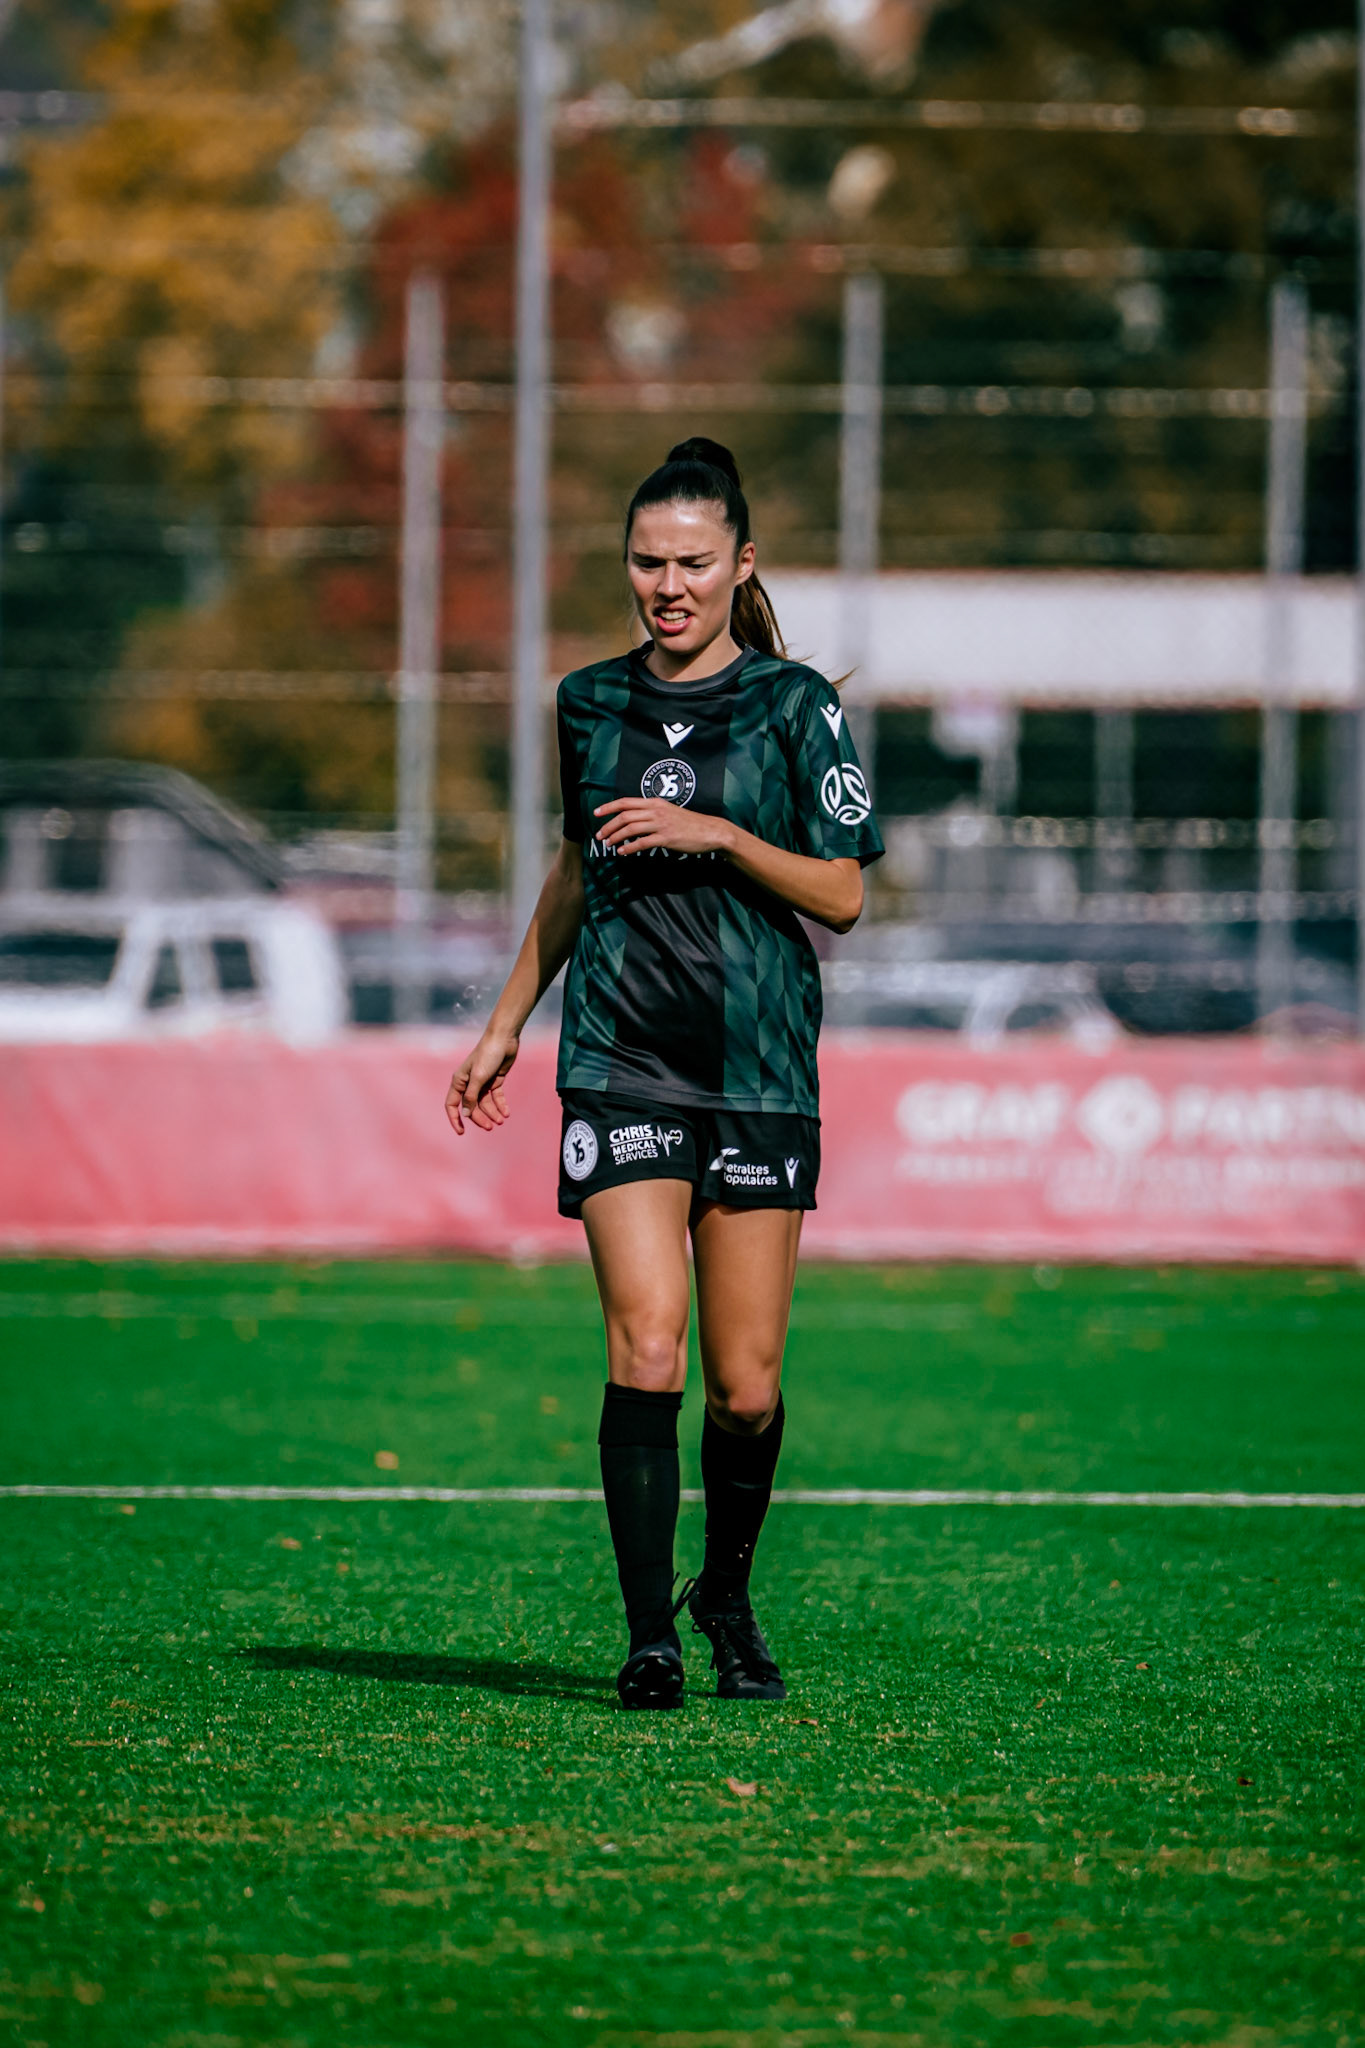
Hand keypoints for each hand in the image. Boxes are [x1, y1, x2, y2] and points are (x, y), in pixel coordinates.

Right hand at [445, 1029, 518, 1134]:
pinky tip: (507, 1113)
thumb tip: (465, 1114)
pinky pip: (496, 1097)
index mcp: (459, 1081)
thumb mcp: (478, 1078)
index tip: (461, 1132)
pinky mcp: (495, 1080)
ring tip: (502, 1121)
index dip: (455, 1119)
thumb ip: (471, 1097)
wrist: (504, 1039)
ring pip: (485, 1104)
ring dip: (492, 1113)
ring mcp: (482, 1082)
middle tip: (491, 1127)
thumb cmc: (488, 1055)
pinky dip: (501, 1105)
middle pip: (471, 1107)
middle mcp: (469, 1083)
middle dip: (480, 1118)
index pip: (452, 1105)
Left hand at [594, 797, 735, 856]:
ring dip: (616, 837)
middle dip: (608, 826)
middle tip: (599, 836)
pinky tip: (623, 853)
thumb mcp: (668, 812)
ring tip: (608, 845)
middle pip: (625, 816)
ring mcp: (661, 824)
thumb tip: (633, 820)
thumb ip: (651, 813)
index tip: (596, 813)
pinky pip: (643, 842)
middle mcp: (656, 811)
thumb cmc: (689, 824)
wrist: (710, 831)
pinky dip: (629, 848)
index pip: (626, 802)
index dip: (608, 807)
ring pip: (631, 828)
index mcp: (655, 803)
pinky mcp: (666, 838)